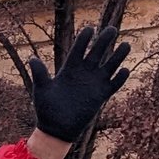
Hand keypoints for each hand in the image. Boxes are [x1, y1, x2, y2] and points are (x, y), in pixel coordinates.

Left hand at [25, 23, 131, 143]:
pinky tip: (125, 70)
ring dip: (118, 56)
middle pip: (97, 52)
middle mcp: (84, 73)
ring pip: (109, 66)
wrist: (56, 129)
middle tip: (112, 29)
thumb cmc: (46, 109)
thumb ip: (39, 74)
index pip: (79, 49)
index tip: (90, 29)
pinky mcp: (101, 96)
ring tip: (126, 45)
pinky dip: (120, 78)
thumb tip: (32, 59)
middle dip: (104, 40)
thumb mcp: (41, 90)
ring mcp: (94, 83)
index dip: (84, 39)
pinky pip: (114, 85)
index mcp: (69, 69)